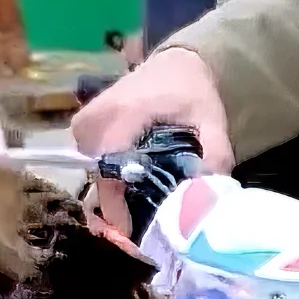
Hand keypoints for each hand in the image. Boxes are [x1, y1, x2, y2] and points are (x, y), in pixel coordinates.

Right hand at [71, 47, 234, 232]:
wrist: (172, 64)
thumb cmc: (191, 91)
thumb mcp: (212, 118)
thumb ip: (216, 152)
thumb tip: (211, 193)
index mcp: (123, 116)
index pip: (111, 170)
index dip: (119, 207)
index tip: (134, 235)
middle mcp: (93, 121)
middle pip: (100, 179)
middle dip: (120, 209)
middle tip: (145, 233)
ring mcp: (82, 125)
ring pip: (94, 176)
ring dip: (116, 197)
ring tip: (142, 217)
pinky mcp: (81, 129)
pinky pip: (92, 166)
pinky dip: (111, 182)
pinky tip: (134, 195)